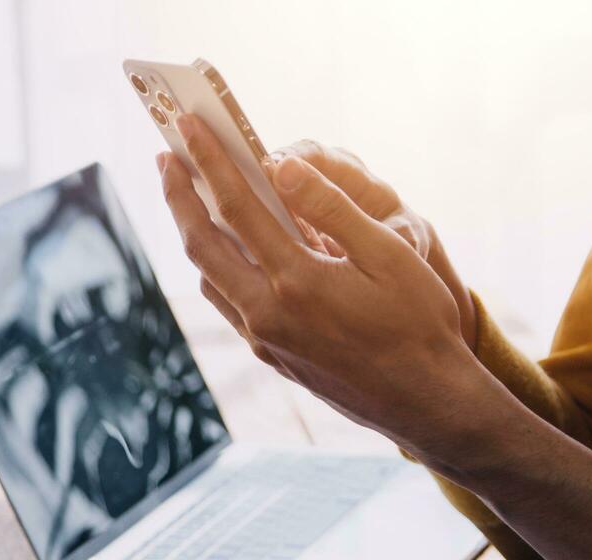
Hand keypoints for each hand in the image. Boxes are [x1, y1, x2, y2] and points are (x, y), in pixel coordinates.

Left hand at [158, 115, 487, 451]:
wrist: (426, 403)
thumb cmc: (420, 325)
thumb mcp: (389, 256)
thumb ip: (331, 208)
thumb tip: (281, 165)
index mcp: (297, 281)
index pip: (236, 206)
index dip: (208, 160)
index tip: (187, 125)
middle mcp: (269, 314)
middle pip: (202, 244)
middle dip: (178, 197)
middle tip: (164, 158)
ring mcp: (266, 341)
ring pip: (210, 278)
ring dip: (193, 235)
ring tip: (189, 200)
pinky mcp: (273, 358)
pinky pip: (228, 305)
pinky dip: (216, 268)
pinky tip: (225, 252)